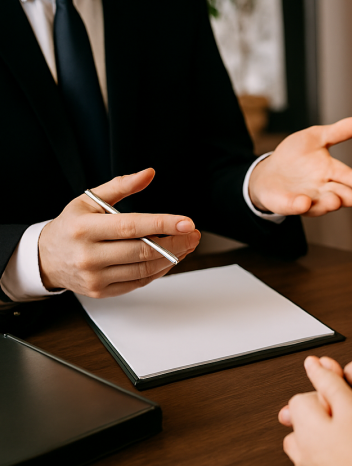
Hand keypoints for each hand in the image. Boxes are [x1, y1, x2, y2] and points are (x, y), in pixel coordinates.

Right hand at [38, 169, 200, 297]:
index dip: (163, 224)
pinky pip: (139, 282)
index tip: (187, 222)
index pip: (131, 226)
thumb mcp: (89, 201)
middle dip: (175, 242)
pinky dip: (159, 270)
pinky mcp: (101, 292)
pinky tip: (169, 258)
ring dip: (172, 257)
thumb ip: (121, 186)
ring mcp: (94, 277)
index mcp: (84, 228)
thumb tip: (148, 174)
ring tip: (186, 244)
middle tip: (193, 234)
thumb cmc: (71, 227)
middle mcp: (88, 255)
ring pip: (144, 269)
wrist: (45, 258)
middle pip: (143, 250)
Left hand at [248, 117, 351, 216]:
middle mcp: (323, 189)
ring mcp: (307, 199)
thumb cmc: (295, 156)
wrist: (269, 172)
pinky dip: (300, 205)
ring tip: (334, 201)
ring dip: (328, 203)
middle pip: (339, 194)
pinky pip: (295, 206)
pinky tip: (304, 201)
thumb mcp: (315, 137)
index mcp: (331, 172)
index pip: (347, 177)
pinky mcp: (289, 204)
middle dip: (346, 196)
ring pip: (321, 204)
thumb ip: (338, 132)